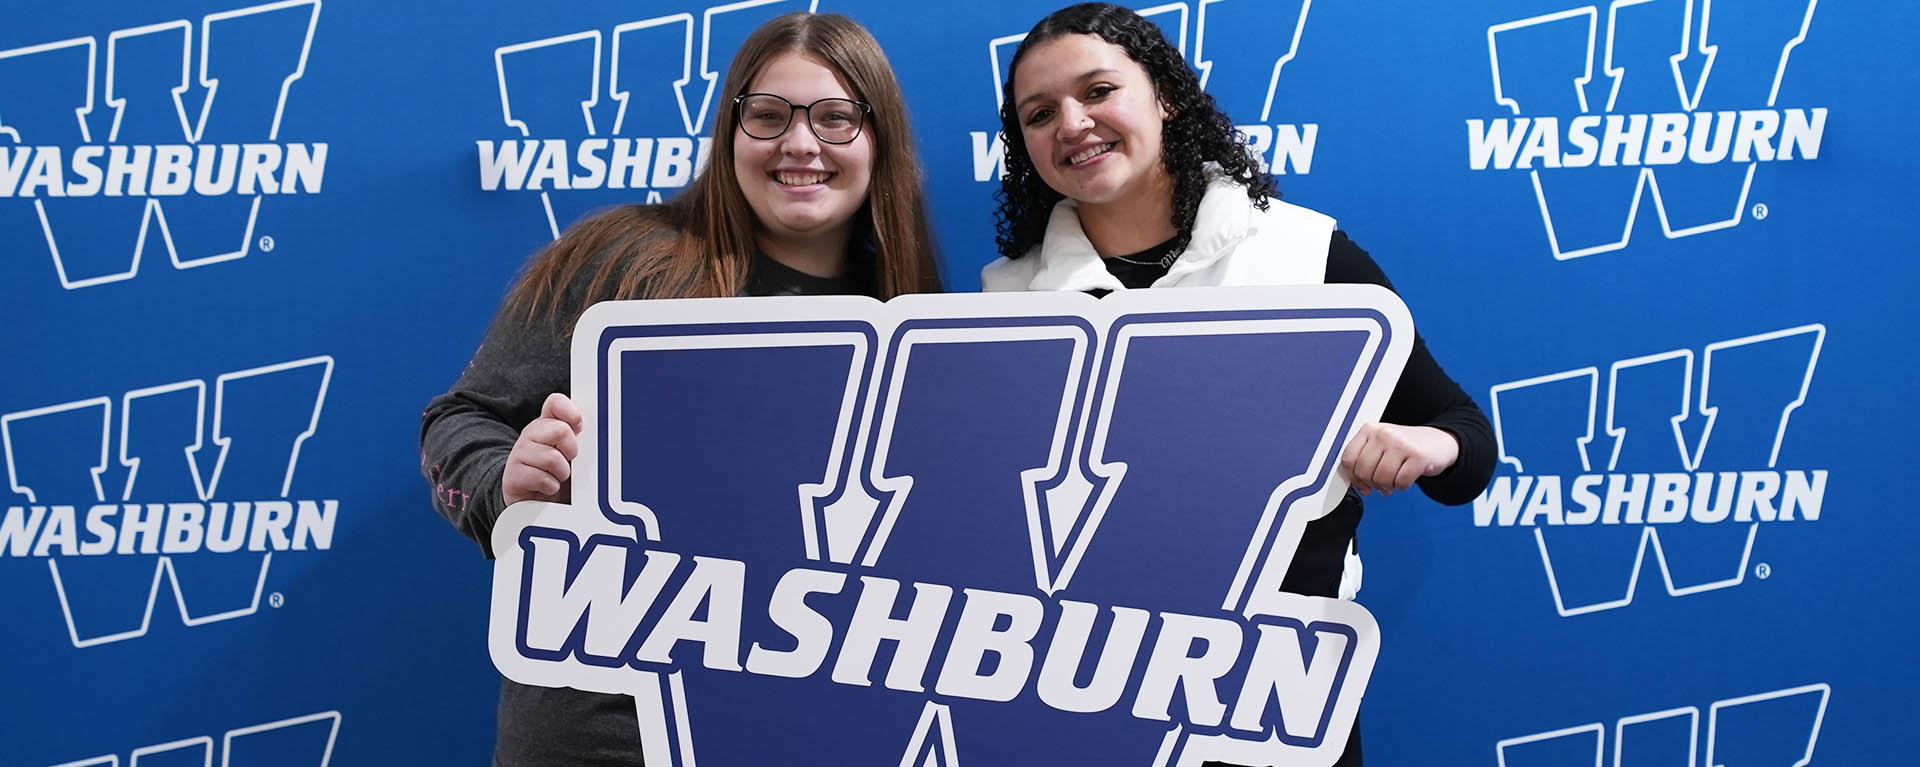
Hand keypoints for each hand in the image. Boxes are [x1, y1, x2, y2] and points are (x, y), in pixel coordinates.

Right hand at [502, 393, 582, 506]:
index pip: (556, 403)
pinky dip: (550, 486)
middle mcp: (532, 434)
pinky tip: (547, 487)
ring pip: (551, 457)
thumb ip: (581, 439)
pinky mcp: (513, 474)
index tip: (579, 427)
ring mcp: (520, 453)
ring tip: (558, 476)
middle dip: (571, 450)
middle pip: (560, 430)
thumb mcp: (571, 454)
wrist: (534, 501)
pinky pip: (541, 478)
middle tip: (569, 460)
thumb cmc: (557, 474)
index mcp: (547, 424)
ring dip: (562, 473)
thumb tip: (600, 433)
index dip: (571, 412)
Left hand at [1339, 423, 1458, 495]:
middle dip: (1371, 483)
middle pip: (1363, 471)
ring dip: (1387, 486)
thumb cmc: (1405, 447)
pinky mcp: (1418, 456)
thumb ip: (1364, 460)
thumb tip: (1356, 484)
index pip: (1348, 458)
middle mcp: (1384, 433)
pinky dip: (1402, 486)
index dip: (1353, 477)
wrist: (1438, 442)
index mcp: (1370, 429)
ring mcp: (1401, 443)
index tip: (1360, 483)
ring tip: (1394, 479)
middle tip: (1380, 483)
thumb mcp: (1381, 446)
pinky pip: (1401, 482)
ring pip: (1381, 479)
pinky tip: (1406, 478)